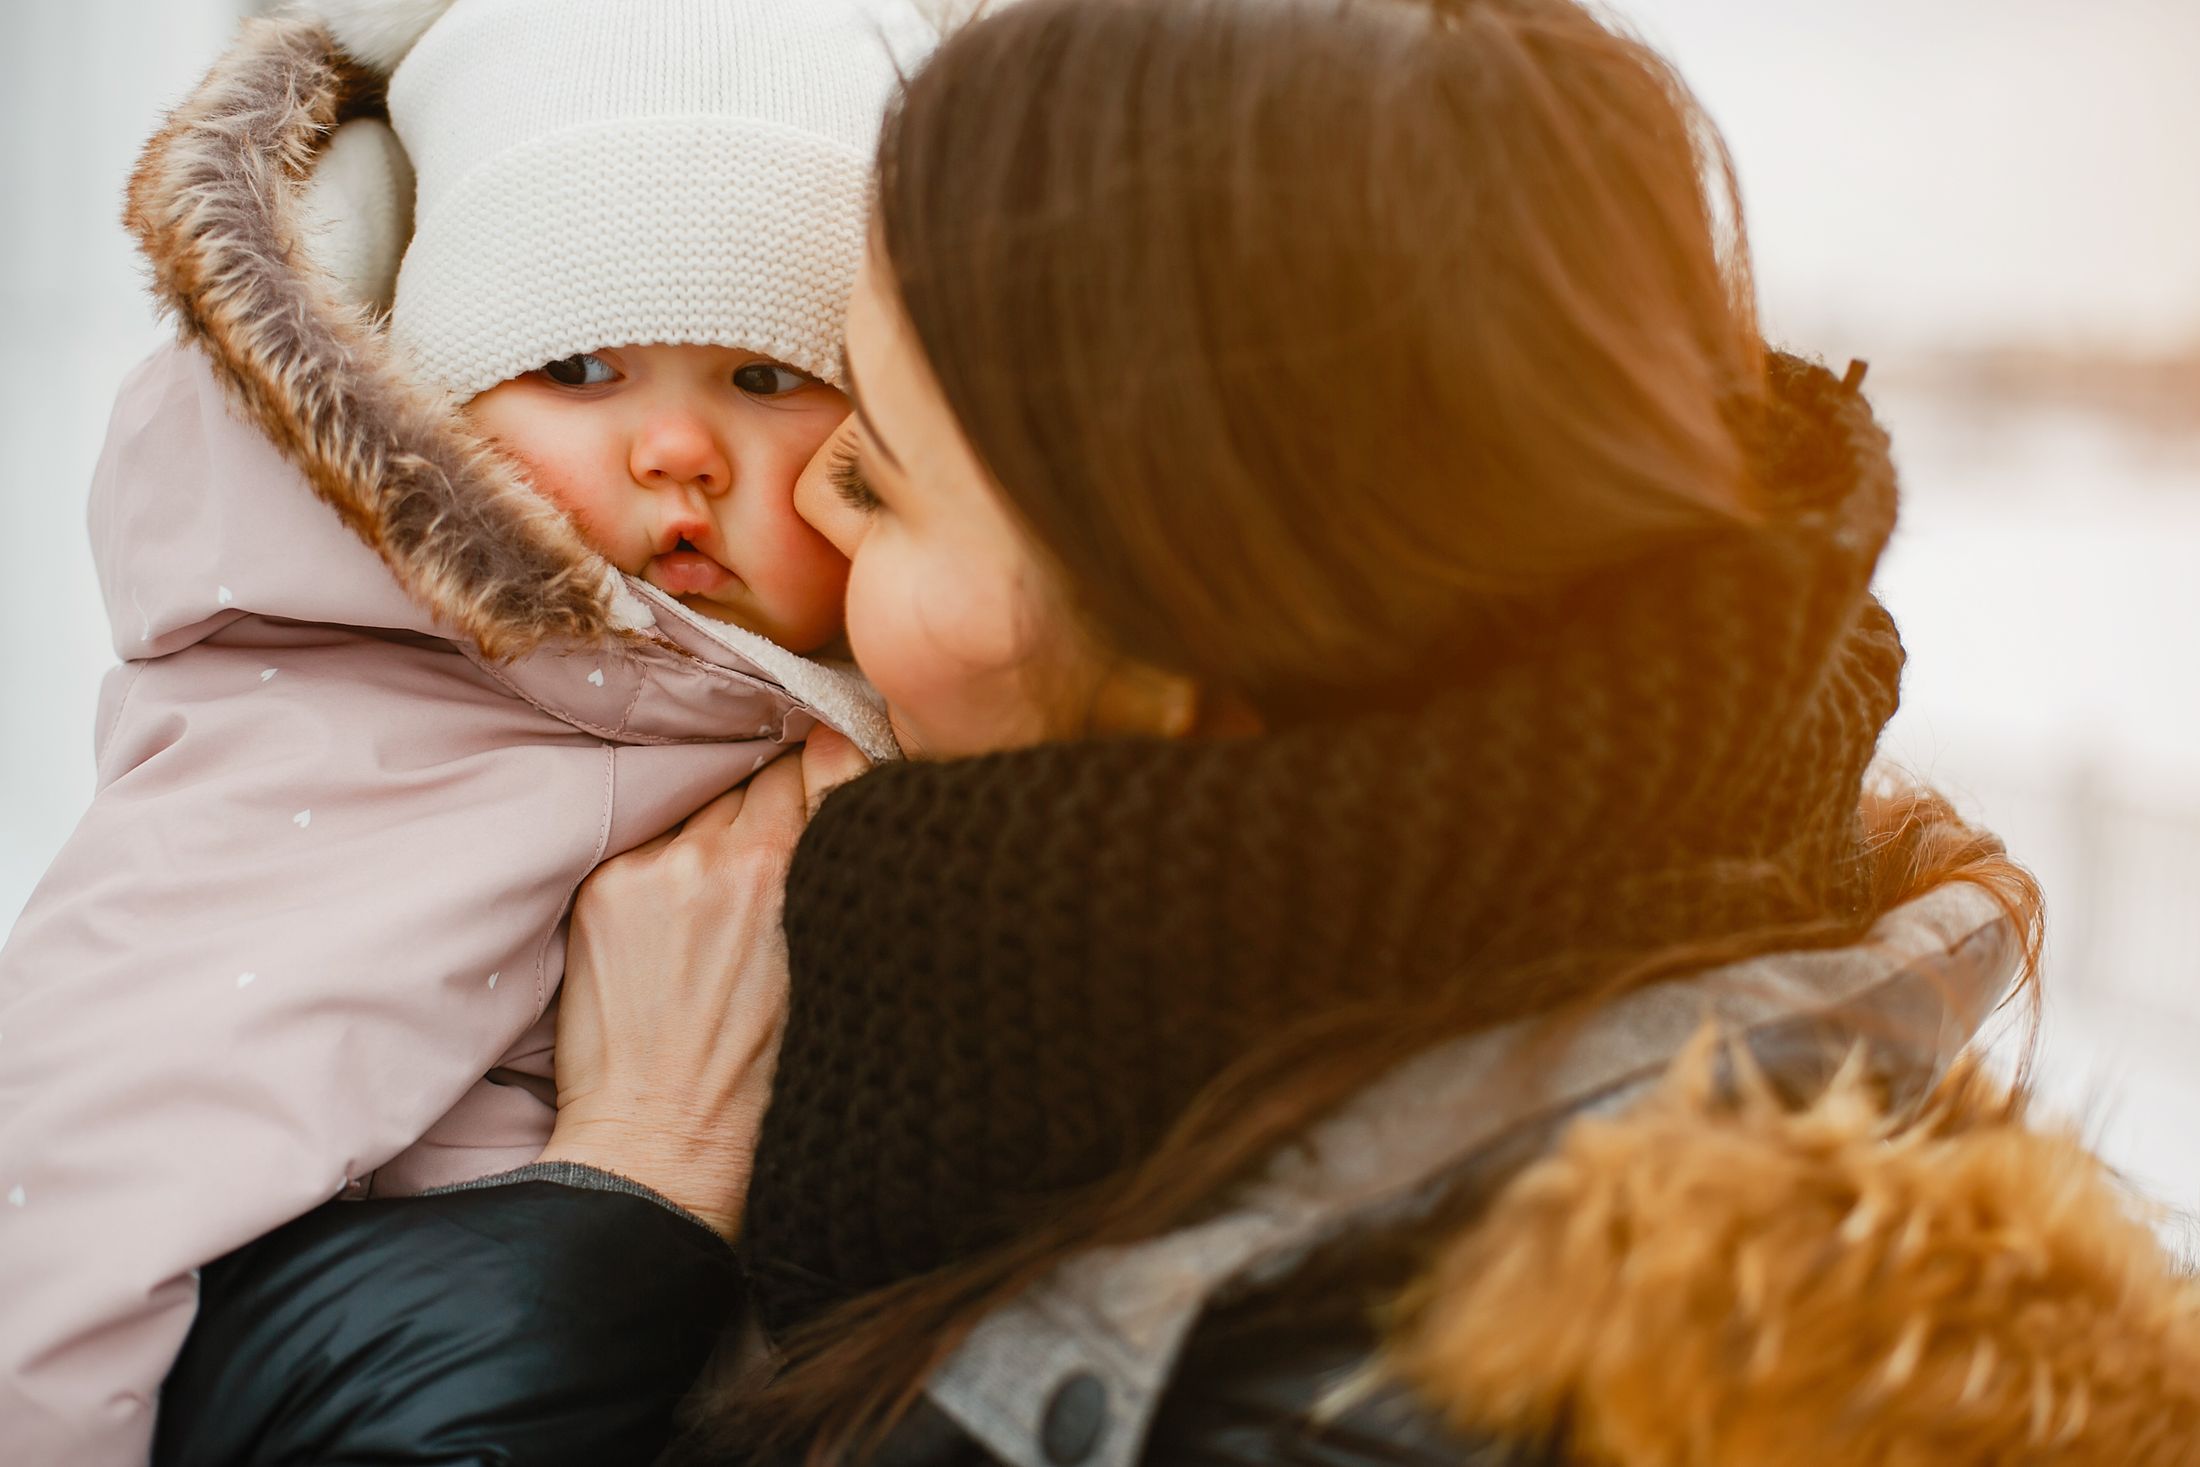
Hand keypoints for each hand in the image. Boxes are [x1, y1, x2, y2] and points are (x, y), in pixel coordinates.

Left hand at [537, 727, 872, 1237]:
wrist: (665, 1145)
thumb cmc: (766, 1073)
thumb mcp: (837, 959)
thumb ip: (837, 851)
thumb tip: (838, 753)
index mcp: (787, 870)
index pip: (815, 763)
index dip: (824, 773)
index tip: (827, 786)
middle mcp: (715, 857)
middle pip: (755, 778)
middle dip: (771, 805)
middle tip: (774, 862)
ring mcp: (650, 870)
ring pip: (701, 808)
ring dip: (717, 832)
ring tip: (721, 903)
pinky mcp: (602, 890)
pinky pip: (651, 842)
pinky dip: (668, 864)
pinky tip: (677, 919)